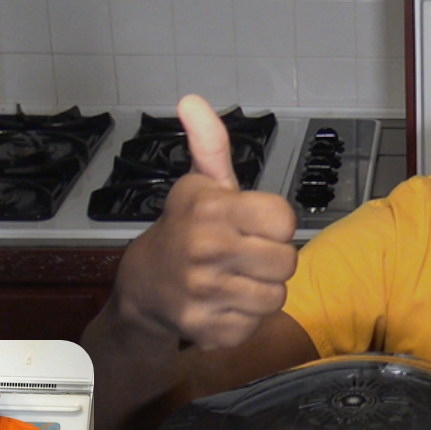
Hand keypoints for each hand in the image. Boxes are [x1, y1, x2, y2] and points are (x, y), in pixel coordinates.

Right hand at [111, 95, 299, 348]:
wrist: (143, 288)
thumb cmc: (185, 230)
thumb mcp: (199, 185)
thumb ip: (210, 145)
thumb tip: (192, 100)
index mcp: (210, 209)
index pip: (284, 219)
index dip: (275, 224)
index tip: (254, 225)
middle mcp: (206, 249)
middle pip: (287, 261)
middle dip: (272, 259)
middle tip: (245, 255)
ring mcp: (205, 293)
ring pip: (276, 296)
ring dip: (261, 290)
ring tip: (234, 279)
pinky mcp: (208, 329)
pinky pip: (255, 324)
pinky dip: (244, 318)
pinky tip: (223, 303)